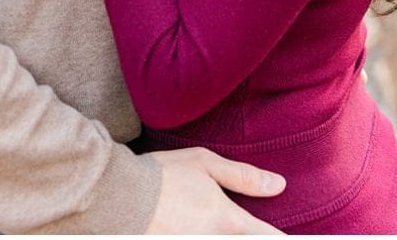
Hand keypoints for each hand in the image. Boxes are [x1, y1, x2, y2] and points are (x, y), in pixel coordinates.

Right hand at [148, 147, 284, 234]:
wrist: (117, 196)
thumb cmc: (162, 175)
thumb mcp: (206, 164)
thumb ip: (243, 177)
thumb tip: (278, 185)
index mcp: (225, 220)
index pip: (265, 236)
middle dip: (249, 238)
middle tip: (246, 228)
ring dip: (226, 237)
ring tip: (219, 227)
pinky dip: (203, 237)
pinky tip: (197, 229)